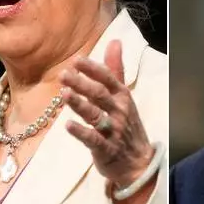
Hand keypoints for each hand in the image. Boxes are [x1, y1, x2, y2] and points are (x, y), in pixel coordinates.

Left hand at [60, 40, 155, 192]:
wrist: (139, 163)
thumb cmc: (127, 124)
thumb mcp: (123, 96)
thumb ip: (115, 70)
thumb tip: (114, 41)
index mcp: (122, 96)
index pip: (108, 79)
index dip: (92, 69)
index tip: (76, 60)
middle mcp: (119, 111)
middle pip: (99, 95)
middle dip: (81, 84)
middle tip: (63, 74)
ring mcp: (113, 131)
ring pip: (95, 115)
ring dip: (79, 104)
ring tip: (63, 94)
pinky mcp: (106, 149)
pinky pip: (93, 140)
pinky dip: (81, 133)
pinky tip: (67, 125)